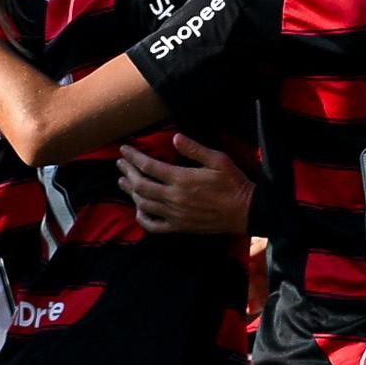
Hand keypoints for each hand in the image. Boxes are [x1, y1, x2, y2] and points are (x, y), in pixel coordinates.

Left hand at [119, 134, 251, 236]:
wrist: (245, 211)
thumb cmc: (233, 183)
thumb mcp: (218, 160)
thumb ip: (194, 149)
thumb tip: (175, 137)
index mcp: (182, 179)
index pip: (149, 166)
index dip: (133, 157)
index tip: (124, 150)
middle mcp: (174, 198)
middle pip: (141, 185)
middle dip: (127, 173)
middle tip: (120, 164)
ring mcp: (175, 215)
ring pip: (143, 204)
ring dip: (130, 192)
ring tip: (123, 182)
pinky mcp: (179, 227)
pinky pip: (154, 226)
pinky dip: (142, 217)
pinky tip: (139, 209)